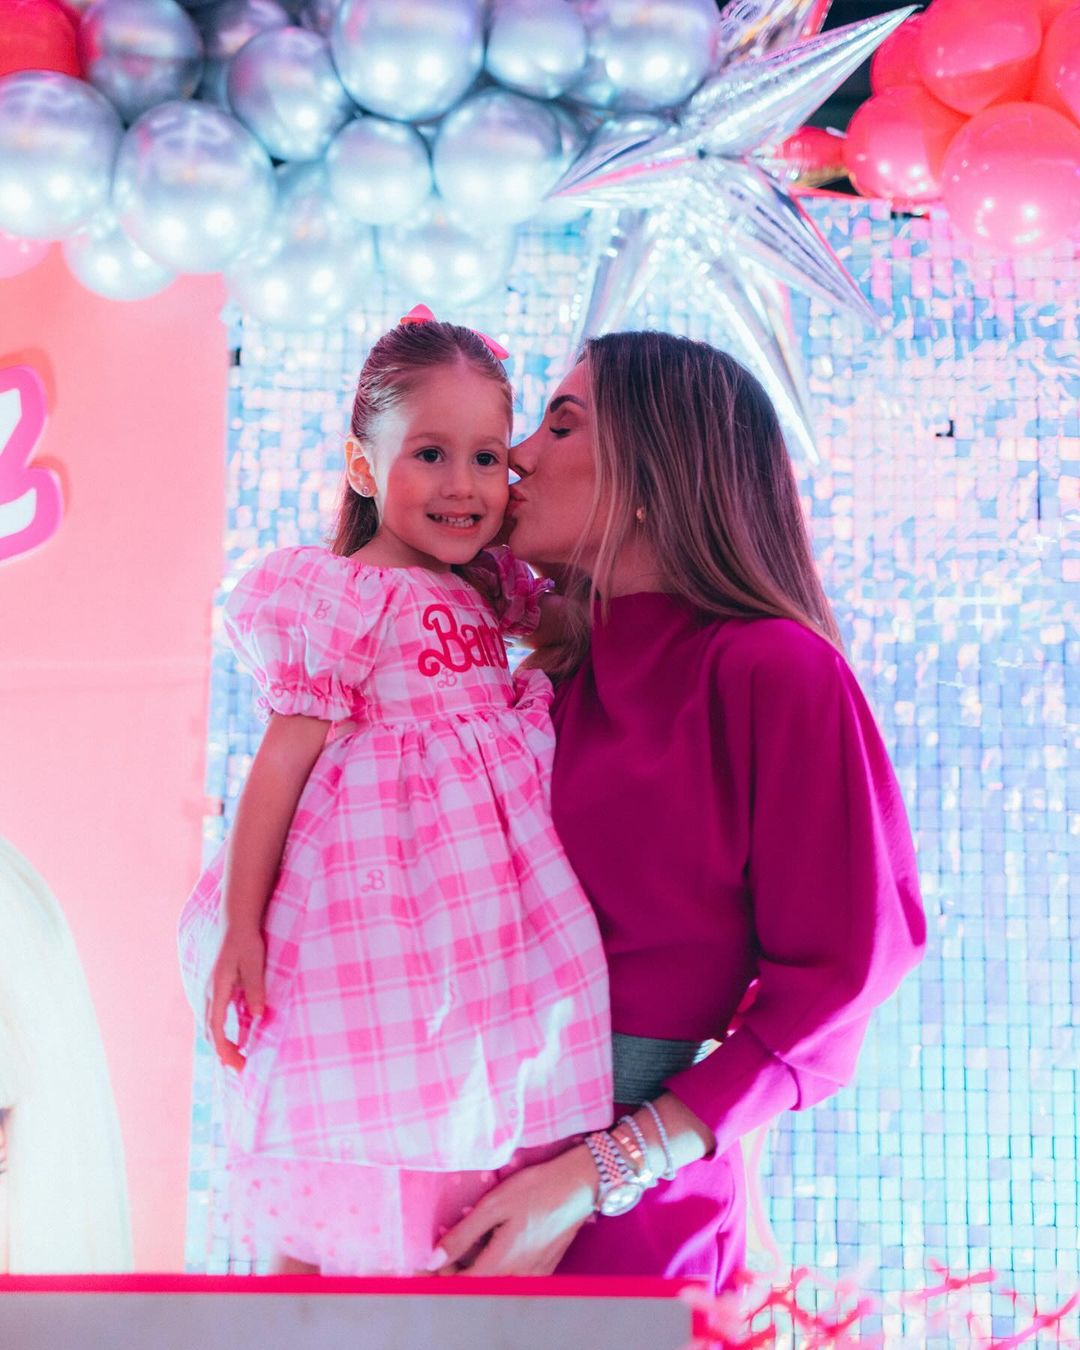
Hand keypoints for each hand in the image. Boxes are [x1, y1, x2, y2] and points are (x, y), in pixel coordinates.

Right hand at [207, 926, 265, 1070]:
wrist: (236, 921)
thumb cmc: (246, 941)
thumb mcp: (254, 963)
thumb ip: (255, 988)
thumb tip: (258, 1016)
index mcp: (217, 988)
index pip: (215, 1026)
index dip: (224, 1048)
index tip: (235, 1064)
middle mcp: (210, 992)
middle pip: (210, 1030)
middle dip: (222, 1051)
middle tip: (239, 1068)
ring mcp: (212, 990)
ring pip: (211, 1023)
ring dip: (222, 1042)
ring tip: (237, 1058)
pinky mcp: (219, 987)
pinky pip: (217, 1014)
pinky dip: (224, 1029)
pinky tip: (238, 1036)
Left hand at [433, 1145, 596, 1275]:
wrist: (580, 1184)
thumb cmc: (536, 1189)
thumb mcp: (494, 1205)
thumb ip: (462, 1235)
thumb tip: (433, 1259)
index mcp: (501, 1264)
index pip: (459, 1285)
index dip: (437, 1278)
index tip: (421, 1266)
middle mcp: (518, 1278)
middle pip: (476, 1285)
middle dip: (453, 1270)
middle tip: (440, 1247)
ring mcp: (533, 1276)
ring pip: (493, 1281)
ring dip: (473, 1267)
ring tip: (464, 1240)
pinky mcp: (544, 1268)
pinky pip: (511, 1275)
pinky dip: (493, 1264)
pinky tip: (490, 1242)